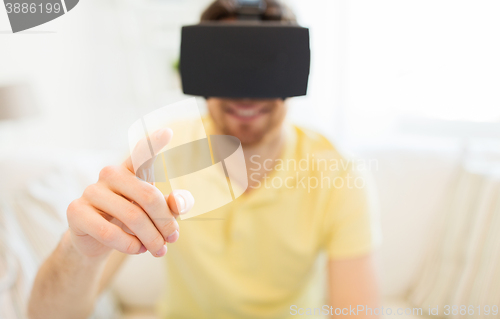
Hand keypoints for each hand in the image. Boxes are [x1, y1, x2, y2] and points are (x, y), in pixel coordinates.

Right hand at [66, 128, 193, 258]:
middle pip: (148, 196)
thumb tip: (178, 203)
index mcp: (131, 170)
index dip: (154, 143)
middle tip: (173, 239)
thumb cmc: (130, 221)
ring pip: (131, 217)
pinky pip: (109, 232)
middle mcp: (110, 174)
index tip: (168, 132)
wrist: (96, 241)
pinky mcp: (76, 211)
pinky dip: (129, 245)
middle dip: (165, 222)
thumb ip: (172, 207)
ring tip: (159, 249)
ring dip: (151, 238)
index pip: (142, 154)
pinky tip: (137, 249)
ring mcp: (91, 191)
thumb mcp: (155, 214)